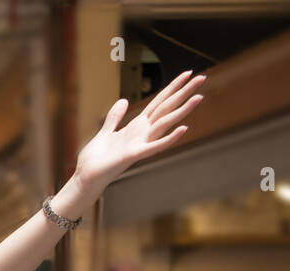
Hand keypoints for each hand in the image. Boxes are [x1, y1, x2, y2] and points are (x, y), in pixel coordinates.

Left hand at [74, 70, 205, 190]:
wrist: (87, 178)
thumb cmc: (96, 159)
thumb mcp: (105, 132)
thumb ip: (114, 117)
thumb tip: (123, 100)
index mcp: (136, 127)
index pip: (159, 102)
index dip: (172, 87)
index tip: (187, 73)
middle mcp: (142, 134)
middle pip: (166, 108)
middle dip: (183, 93)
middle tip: (202, 77)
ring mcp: (140, 144)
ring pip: (165, 123)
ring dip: (182, 111)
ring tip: (199, 97)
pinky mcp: (133, 155)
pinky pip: (155, 146)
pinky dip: (169, 139)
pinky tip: (184, 129)